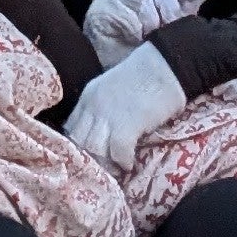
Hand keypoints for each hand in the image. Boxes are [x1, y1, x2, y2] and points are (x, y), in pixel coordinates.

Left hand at [65, 46, 189, 170]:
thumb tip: (101, 132)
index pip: (70, 127)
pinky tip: (129, 164)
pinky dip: (123, 161)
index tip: (86, 156)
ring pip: (94, 150)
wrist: (166, 66)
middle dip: (87, 158)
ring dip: (104, 163)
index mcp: (88, 96)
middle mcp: (93, 107)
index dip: (76, 144)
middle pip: (78, 141)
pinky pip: (117, 153)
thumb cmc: (145, 75)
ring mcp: (108, 116)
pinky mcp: (127, 126)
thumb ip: (102, 107)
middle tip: (100, 170)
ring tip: (114, 170)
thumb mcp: (112, 88)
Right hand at [83, 0, 209, 64]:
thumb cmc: (141, 43)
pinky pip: (128, 15)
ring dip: (153, 22)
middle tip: (169, 27)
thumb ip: (186, 7)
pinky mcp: (100, 11)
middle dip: (170, 8)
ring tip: (151, 36)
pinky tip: (137, 38)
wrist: (109, 66)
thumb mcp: (169, 24)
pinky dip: (137, 29)